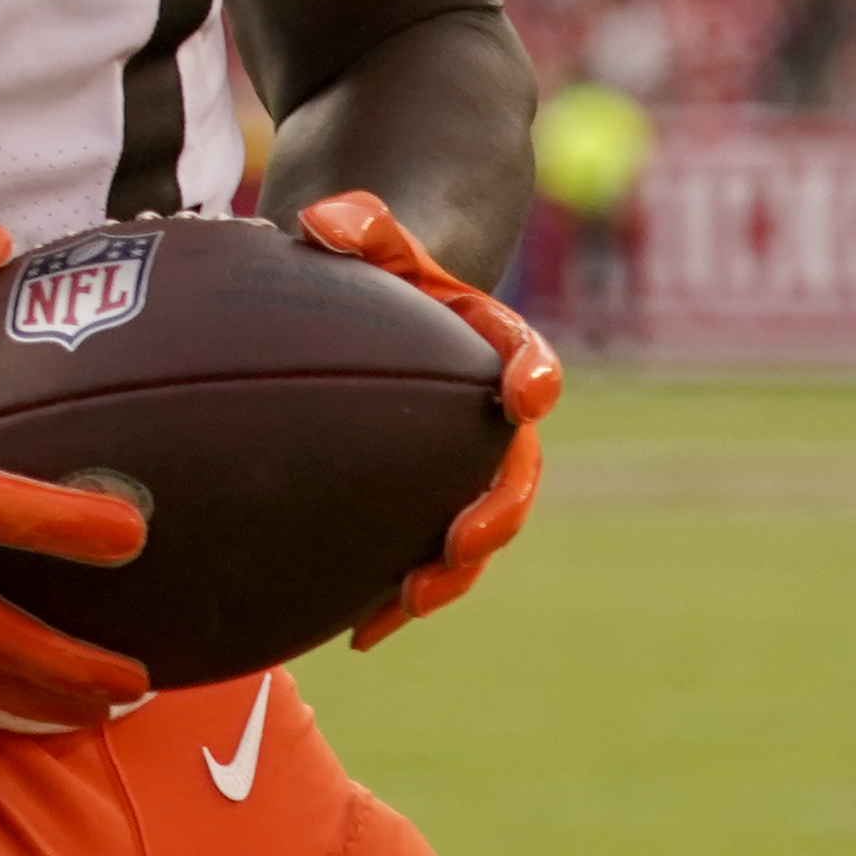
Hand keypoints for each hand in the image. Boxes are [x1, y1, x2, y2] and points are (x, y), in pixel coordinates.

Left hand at [291, 191, 557, 647]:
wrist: (385, 308)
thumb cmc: (381, 269)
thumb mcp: (372, 234)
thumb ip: (358, 222)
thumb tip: (322, 223)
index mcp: (493, 348)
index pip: (528, 360)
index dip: (533, 378)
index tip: (526, 394)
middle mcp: (491, 422)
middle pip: (513, 477)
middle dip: (497, 513)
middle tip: (463, 540)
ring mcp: (462, 473)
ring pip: (475, 537)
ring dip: (451, 575)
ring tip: (409, 602)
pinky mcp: (424, 509)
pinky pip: (420, 561)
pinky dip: (394, 599)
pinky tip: (356, 634)